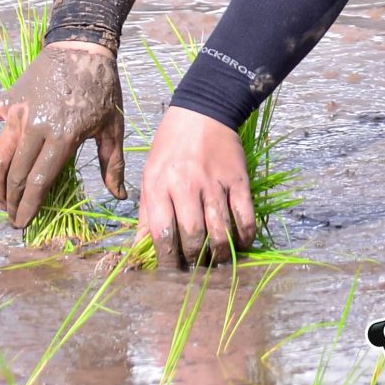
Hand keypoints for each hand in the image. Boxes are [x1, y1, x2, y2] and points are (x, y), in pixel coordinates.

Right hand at [0, 40, 126, 228]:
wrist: (83, 47)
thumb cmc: (102, 88)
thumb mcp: (112, 126)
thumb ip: (113, 163)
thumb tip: (121, 195)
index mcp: (63, 136)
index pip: (39, 181)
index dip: (30, 206)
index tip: (23, 224)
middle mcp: (36, 127)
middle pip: (17, 174)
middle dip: (13, 201)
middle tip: (13, 218)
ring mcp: (18, 113)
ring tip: (1, 201)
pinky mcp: (8, 99)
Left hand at [136, 106, 254, 269]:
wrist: (203, 112)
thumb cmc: (170, 147)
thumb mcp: (149, 176)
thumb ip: (146, 215)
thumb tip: (139, 250)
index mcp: (159, 186)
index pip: (163, 235)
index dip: (167, 261)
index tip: (172, 272)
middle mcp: (187, 186)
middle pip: (193, 237)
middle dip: (194, 260)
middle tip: (196, 268)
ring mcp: (215, 183)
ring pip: (220, 231)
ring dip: (219, 254)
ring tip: (216, 261)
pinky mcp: (239, 180)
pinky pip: (245, 216)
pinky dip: (245, 236)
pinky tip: (240, 244)